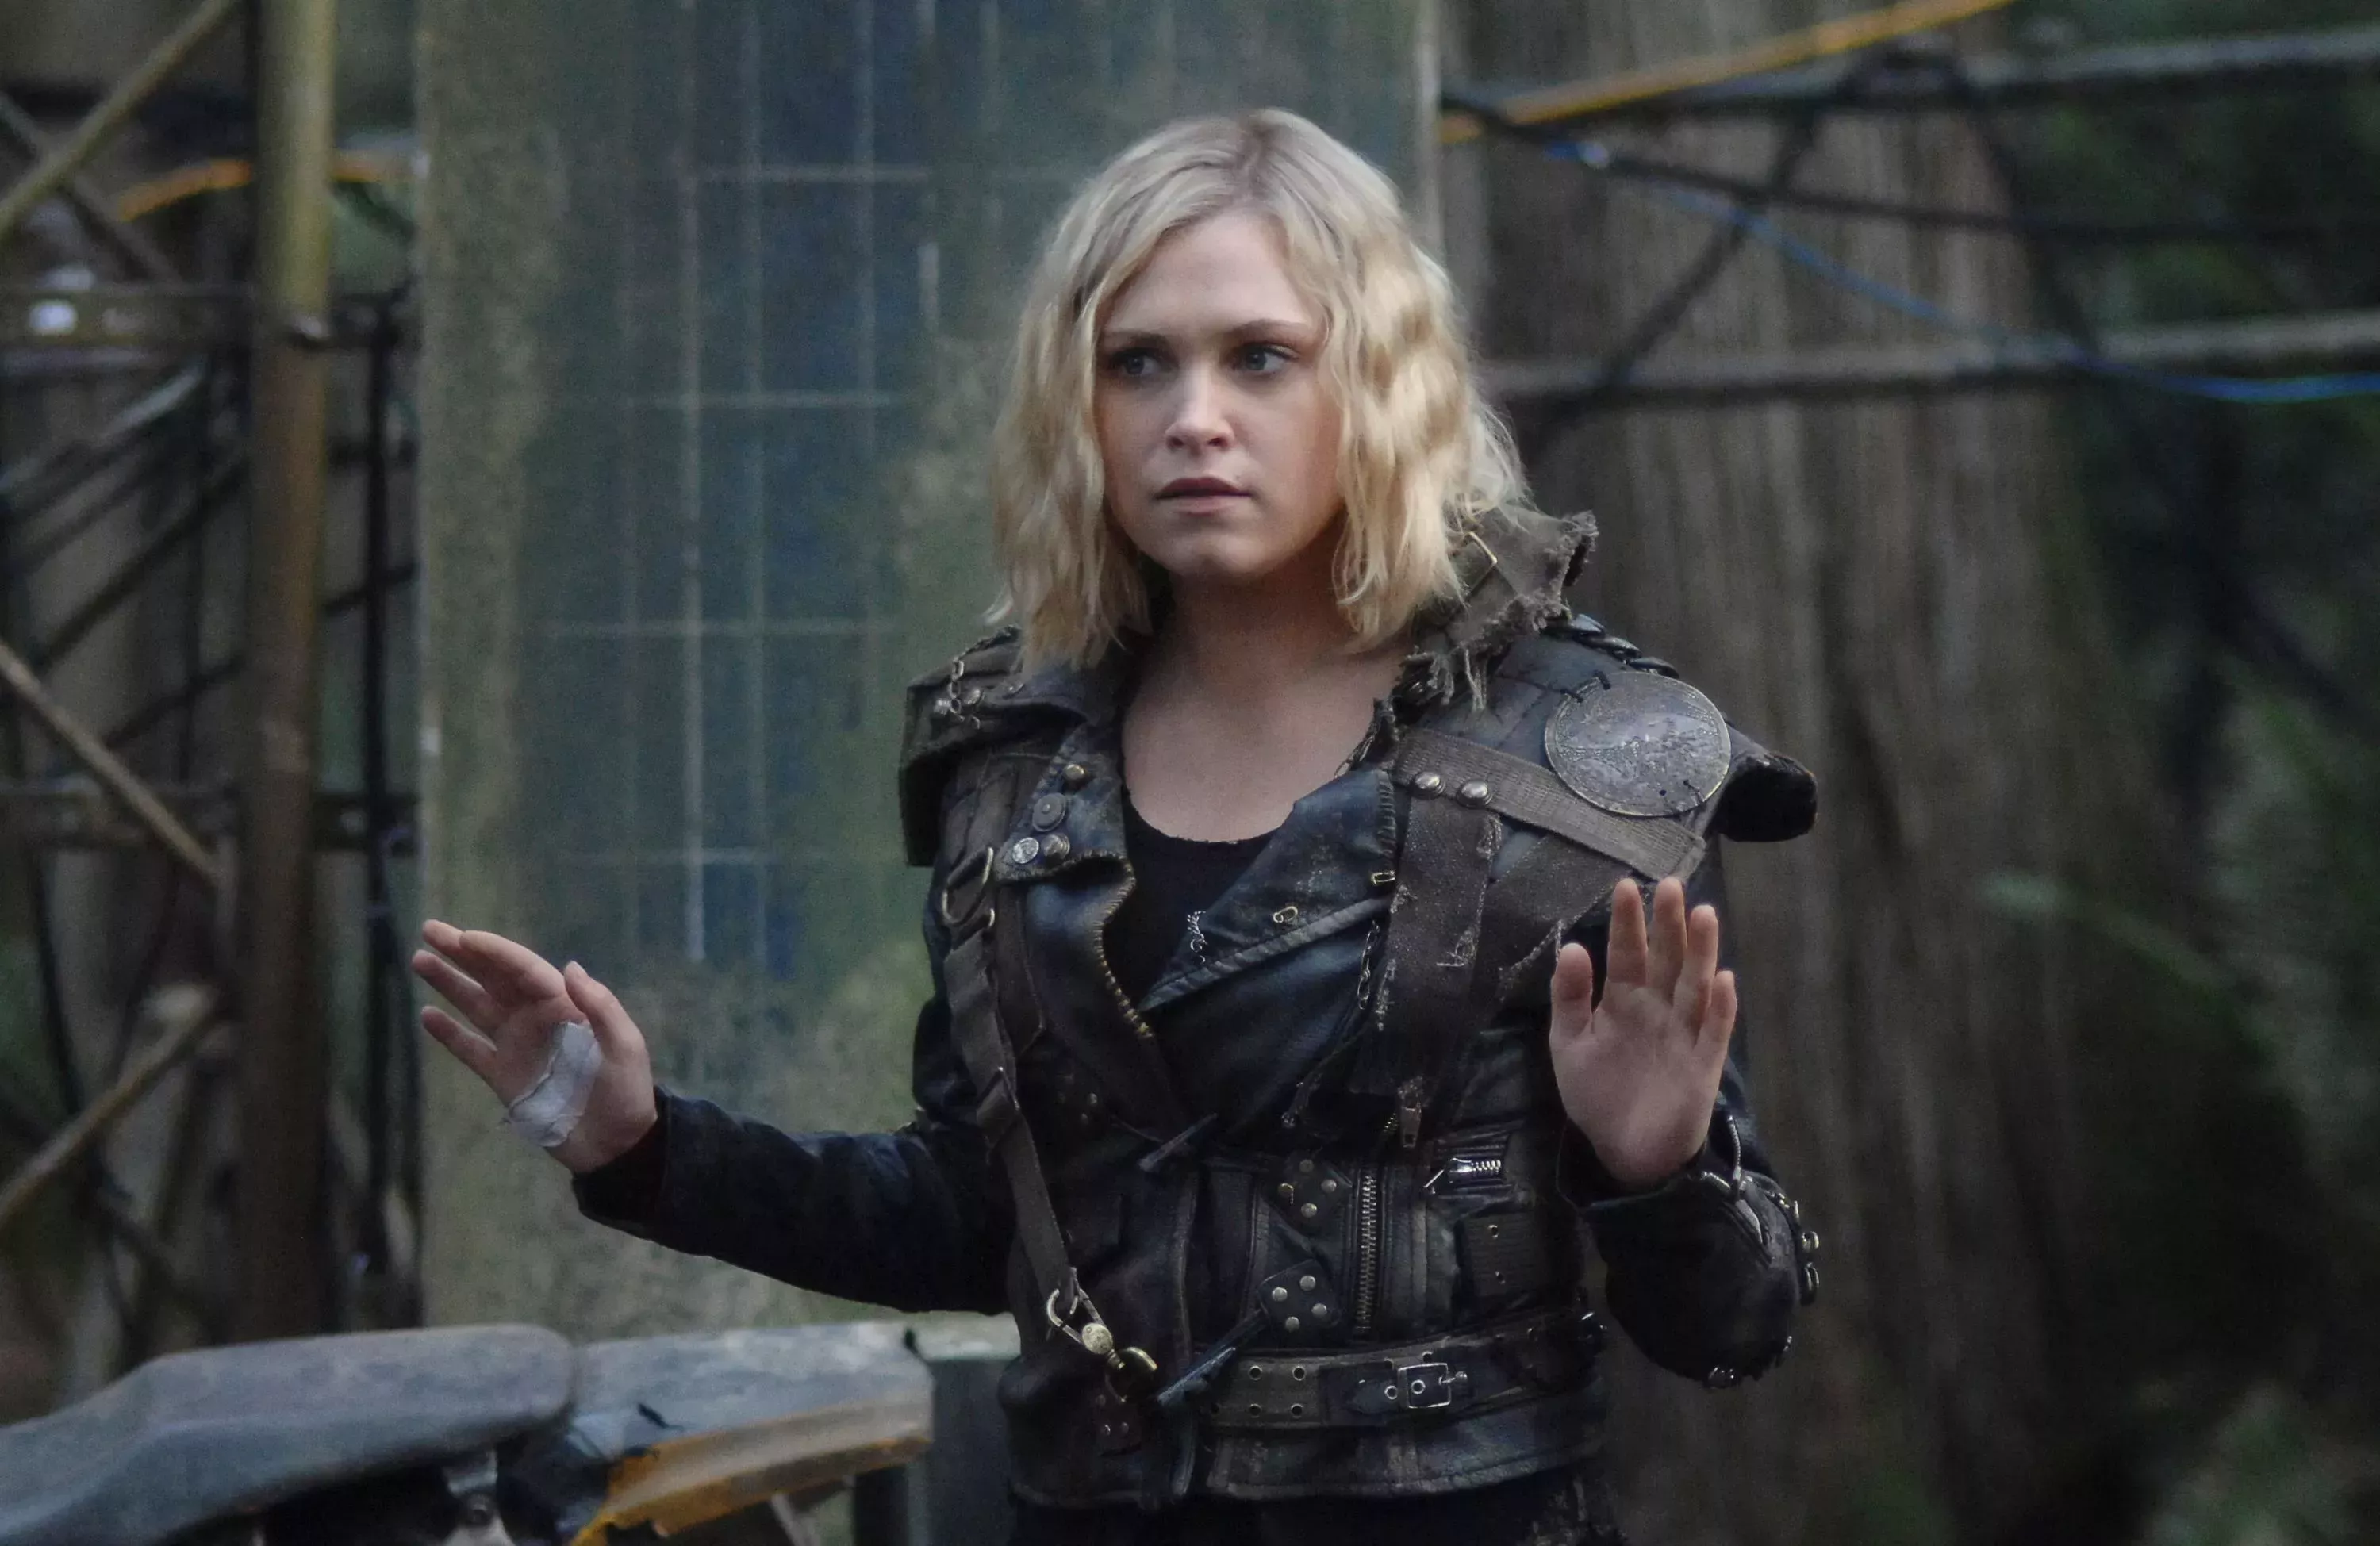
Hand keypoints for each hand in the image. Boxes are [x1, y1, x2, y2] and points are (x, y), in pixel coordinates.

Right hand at [411, 919, 657, 1173]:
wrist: (615, 1144)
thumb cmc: (625, 1090)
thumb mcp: (624, 1045)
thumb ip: (599, 1007)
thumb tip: (570, 967)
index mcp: (564, 1005)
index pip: (523, 969)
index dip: (494, 951)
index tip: (464, 937)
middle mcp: (534, 1018)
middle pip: (493, 977)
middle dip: (463, 953)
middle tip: (430, 929)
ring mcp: (516, 1046)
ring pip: (476, 1005)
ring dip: (449, 983)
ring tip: (419, 960)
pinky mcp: (502, 1077)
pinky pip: (470, 1049)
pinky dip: (449, 1033)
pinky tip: (427, 1015)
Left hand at [1547, 876, 1738, 1190]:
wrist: (1624, 1151)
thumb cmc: (1598, 1093)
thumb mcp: (1570, 1044)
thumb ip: (1569, 998)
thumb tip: (1571, 946)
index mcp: (1623, 1001)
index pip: (1627, 954)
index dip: (1627, 923)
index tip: (1626, 886)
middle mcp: (1657, 1009)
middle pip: (1666, 959)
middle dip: (1668, 923)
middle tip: (1671, 886)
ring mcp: (1684, 1033)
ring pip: (1695, 985)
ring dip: (1700, 952)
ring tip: (1703, 915)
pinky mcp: (1703, 1064)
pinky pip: (1715, 1032)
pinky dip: (1721, 1008)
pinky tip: (1723, 981)